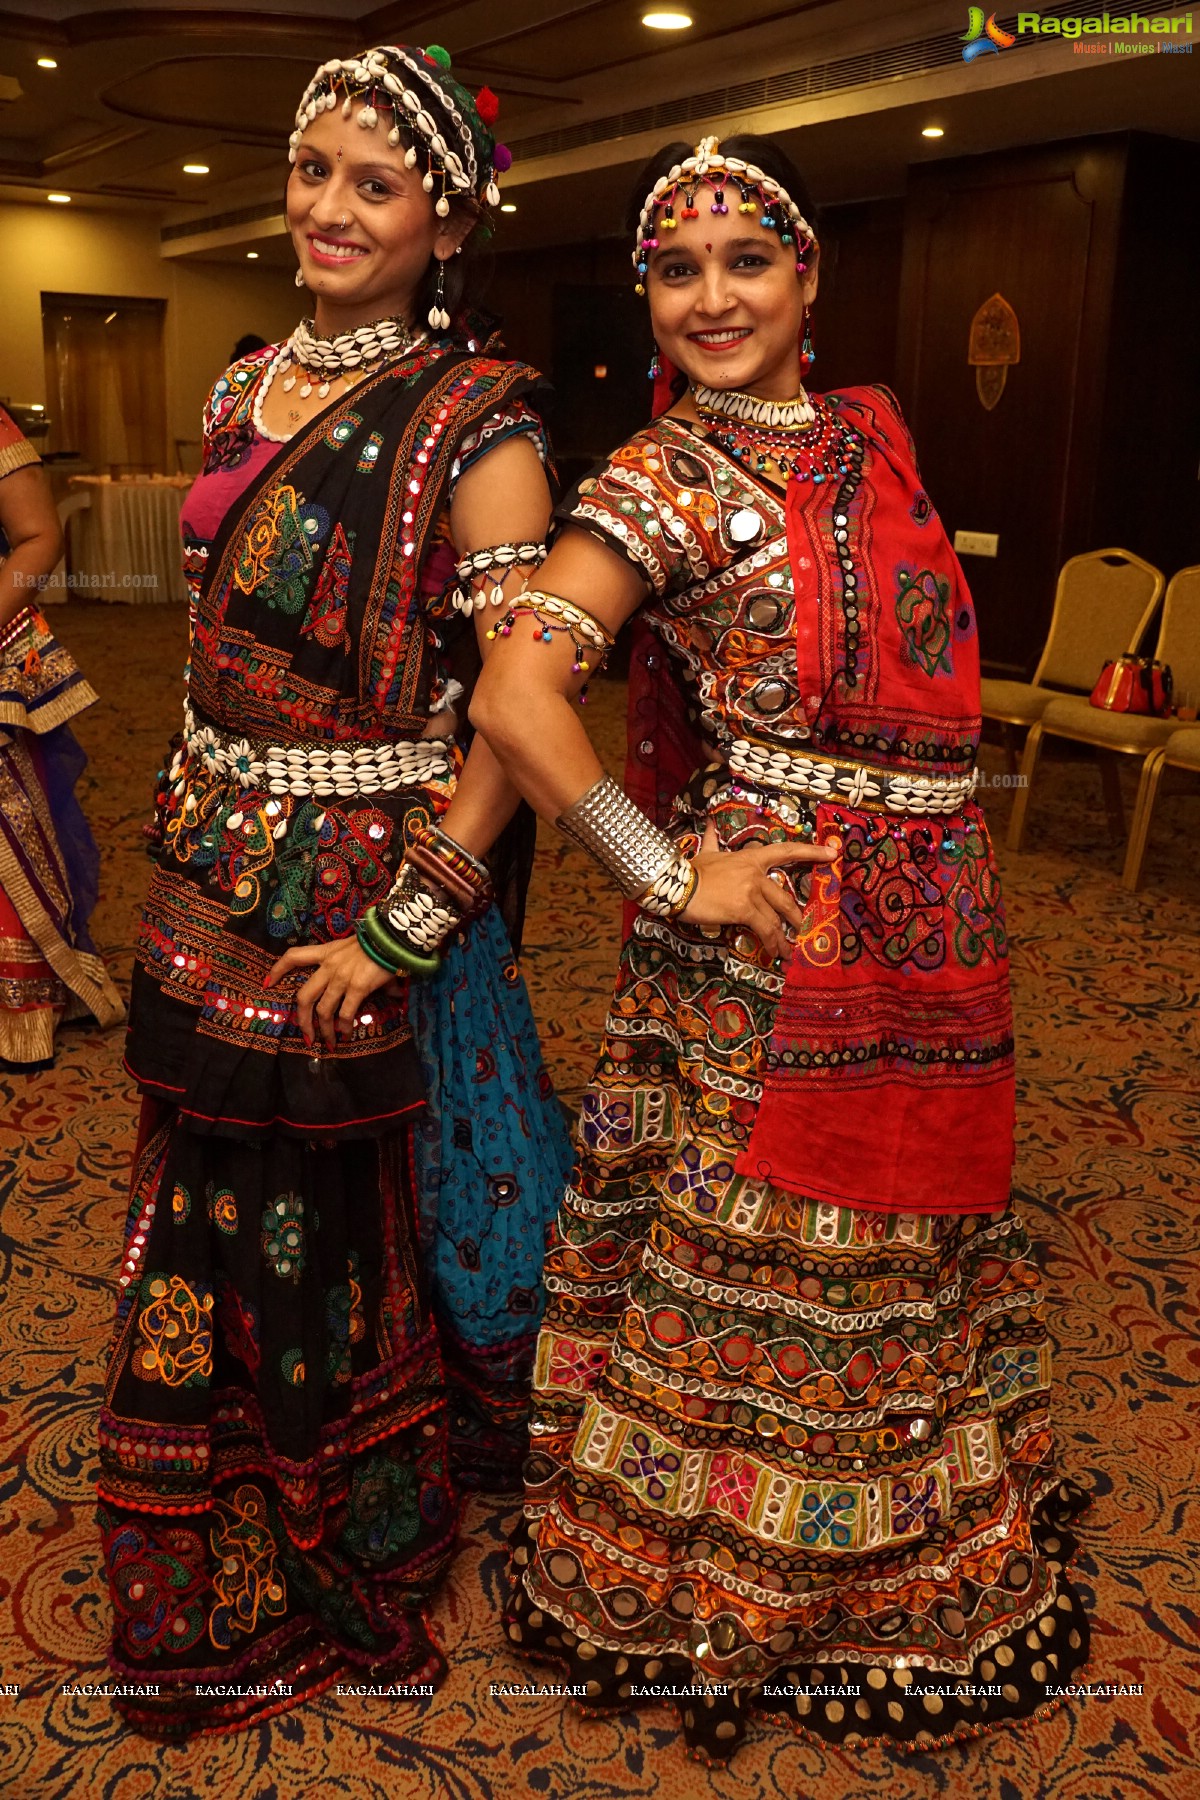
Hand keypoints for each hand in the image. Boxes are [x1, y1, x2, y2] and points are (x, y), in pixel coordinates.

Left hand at [265, 937, 400, 1045]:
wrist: (393, 937)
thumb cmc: (377, 941)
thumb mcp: (356, 948)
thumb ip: (354, 967)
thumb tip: (374, 984)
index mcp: (326, 952)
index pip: (294, 957)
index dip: (278, 970)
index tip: (269, 983)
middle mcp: (329, 966)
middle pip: (304, 996)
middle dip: (302, 1020)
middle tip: (307, 1034)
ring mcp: (341, 978)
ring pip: (324, 1010)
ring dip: (325, 1030)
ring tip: (329, 1042)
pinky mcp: (357, 987)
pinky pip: (345, 1013)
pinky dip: (344, 1027)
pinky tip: (346, 1035)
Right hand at [680, 827, 837, 961]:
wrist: (676, 884)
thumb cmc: (691, 871)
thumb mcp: (706, 852)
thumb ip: (714, 839)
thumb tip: (711, 823)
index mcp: (751, 857)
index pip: (786, 851)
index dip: (811, 852)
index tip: (832, 854)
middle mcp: (756, 873)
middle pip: (785, 897)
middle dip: (796, 917)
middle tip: (805, 929)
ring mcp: (752, 891)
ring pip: (776, 917)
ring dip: (783, 937)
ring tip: (787, 950)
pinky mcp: (744, 909)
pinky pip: (765, 928)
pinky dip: (772, 942)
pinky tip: (774, 952)